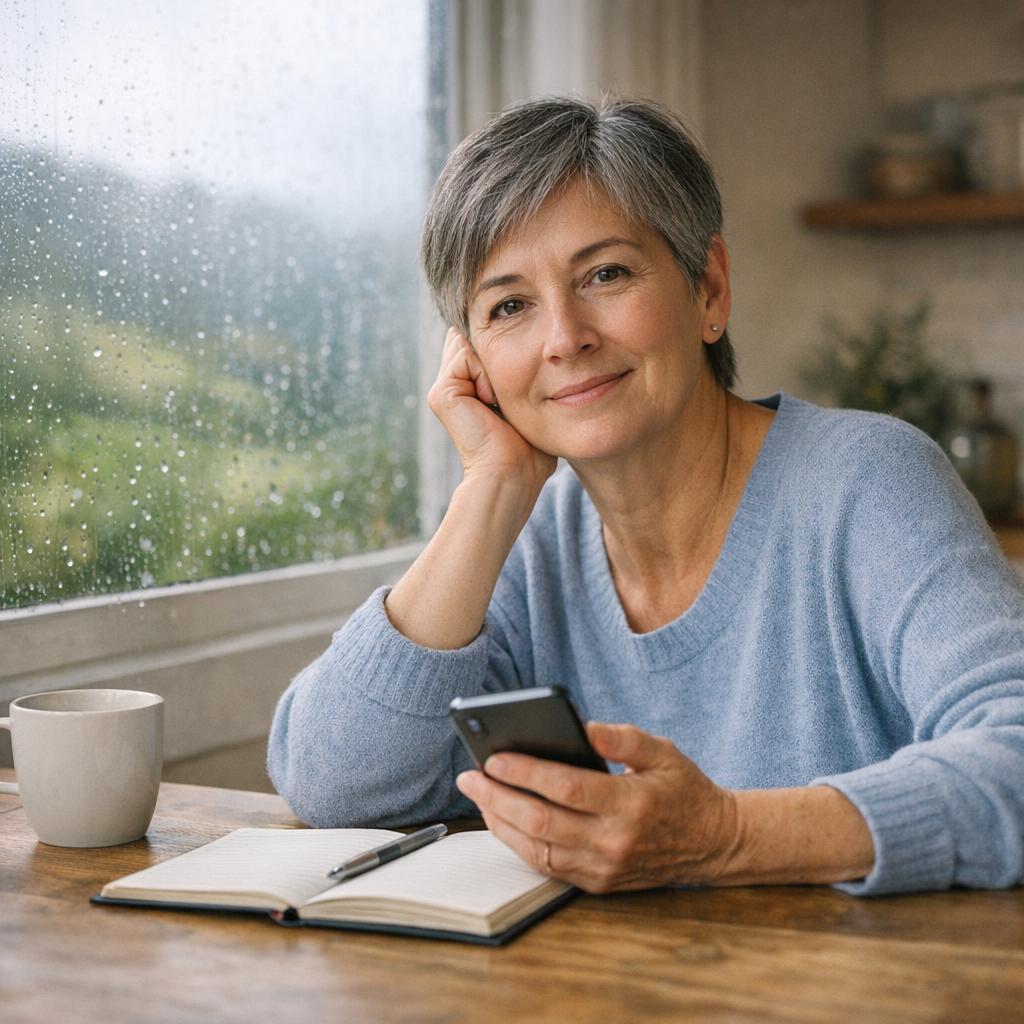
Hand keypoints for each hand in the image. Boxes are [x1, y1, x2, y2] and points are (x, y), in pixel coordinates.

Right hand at [427, 327, 555, 493]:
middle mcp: (451, 389)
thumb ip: (517, 376)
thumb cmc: (527, 450)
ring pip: (469, 346)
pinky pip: (465, 355)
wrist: (512, 473)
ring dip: (493, 370)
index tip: (516, 387)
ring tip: (496, 404)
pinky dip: (486, 376)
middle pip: (471, 343)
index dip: (500, 354)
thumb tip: (513, 350)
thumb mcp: (525, 404)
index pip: (478, 348)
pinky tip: (490, 403)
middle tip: (502, 398)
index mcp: (467, 391)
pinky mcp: (442, 393)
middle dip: (494, 358)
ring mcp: (443, 391)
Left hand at [455, 721, 738, 892]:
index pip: (565, 788)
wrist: (714, 844)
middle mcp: (613, 842)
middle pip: (540, 821)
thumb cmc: (684, 790)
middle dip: (497, 797)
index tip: (493, 756)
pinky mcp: (597, 884)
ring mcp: (603, 868)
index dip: (524, 772)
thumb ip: (622, 737)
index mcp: (630, 804)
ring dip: (500, 822)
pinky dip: (519, 844)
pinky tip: (502, 820)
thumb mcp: (663, 751)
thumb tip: (582, 725)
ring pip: (537, 849)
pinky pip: (548, 866)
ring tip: (479, 795)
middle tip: (469, 775)